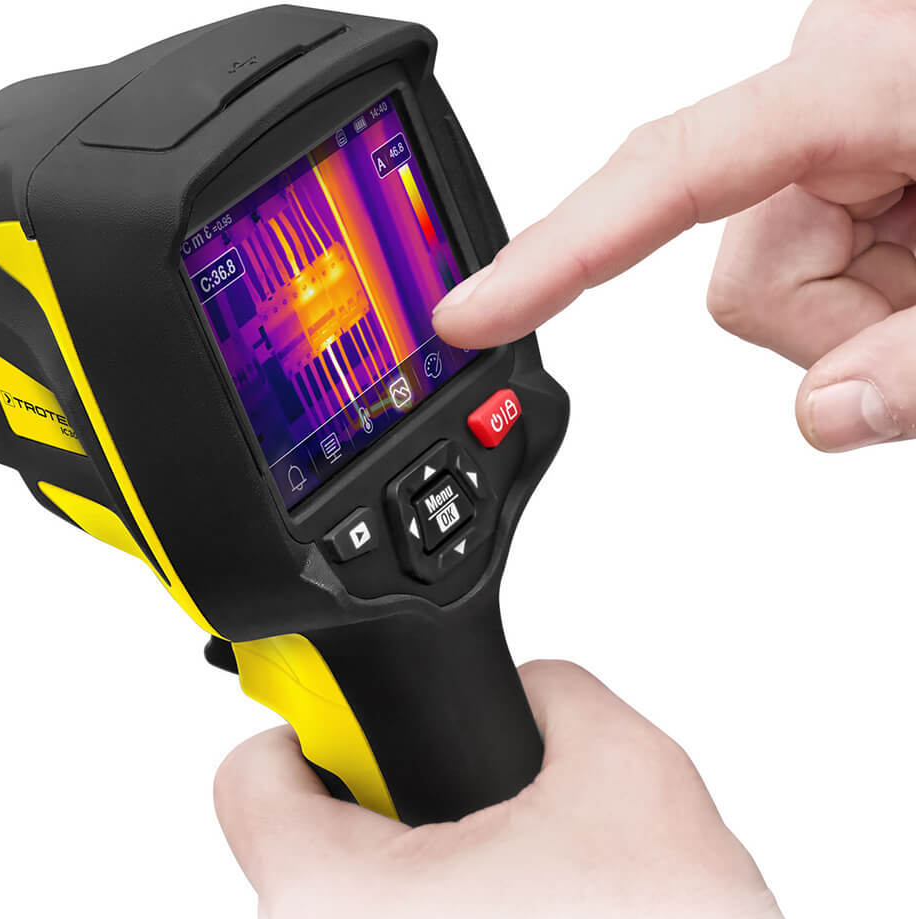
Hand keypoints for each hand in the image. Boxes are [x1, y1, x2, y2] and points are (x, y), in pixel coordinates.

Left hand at [214, 661, 795, 918]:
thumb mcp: (628, 775)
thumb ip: (553, 694)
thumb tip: (527, 685)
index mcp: (346, 910)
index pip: (249, 778)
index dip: (308, 724)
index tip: (351, 723)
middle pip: (300, 840)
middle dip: (378, 803)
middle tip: (449, 799)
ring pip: (341, 903)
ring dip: (408, 866)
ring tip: (492, 865)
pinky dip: (425, 918)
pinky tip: (504, 913)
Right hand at [433, 0, 915, 453]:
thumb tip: (825, 420)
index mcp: (870, 72)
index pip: (667, 175)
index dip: (556, 252)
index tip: (470, 312)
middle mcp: (837, 77)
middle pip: (743, 271)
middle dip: (841, 327)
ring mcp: (843, 112)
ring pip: (773, 276)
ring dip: (866, 315)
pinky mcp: (854, 142)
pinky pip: (811, 255)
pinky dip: (874, 291)